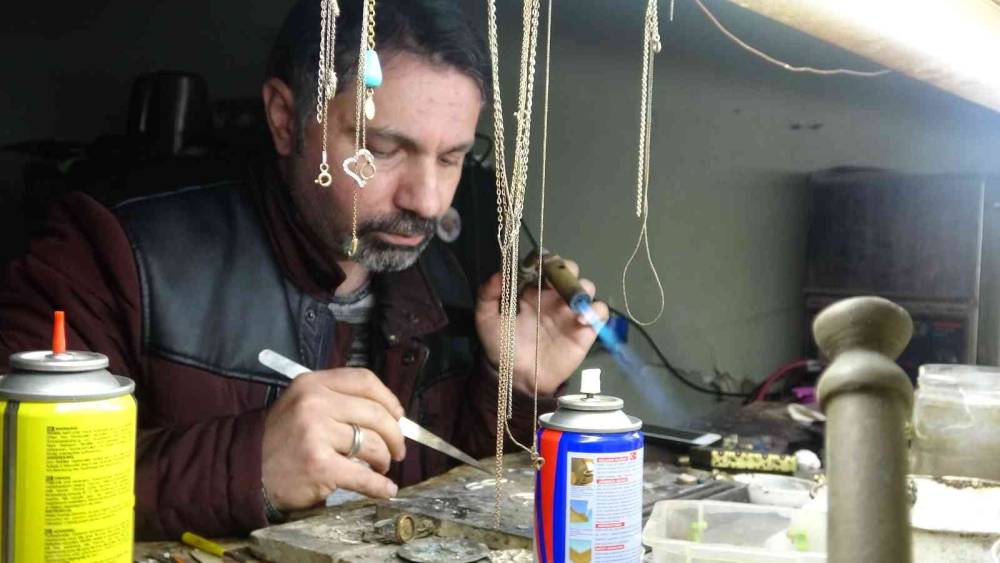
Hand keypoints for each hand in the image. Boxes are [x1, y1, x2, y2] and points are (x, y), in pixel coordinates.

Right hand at [261, 368, 405, 510]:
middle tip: (397, 450)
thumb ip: (338, 402)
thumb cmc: (280, 439)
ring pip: (373, 444)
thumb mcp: (302, 404)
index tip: (398, 415)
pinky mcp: (319, 466)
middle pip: (375, 413)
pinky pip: (363, 476)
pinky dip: (380, 486)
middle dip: (394, 435)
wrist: (245, 470)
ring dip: (384, 459)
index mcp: (313, 384)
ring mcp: (316, 434)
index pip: (364, 380)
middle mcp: (315, 404)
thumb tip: (388, 415)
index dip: (388, 399)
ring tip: (381, 467)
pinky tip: (386, 489)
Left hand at [475, 259, 608, 395]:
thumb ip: (488, 295)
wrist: (517, 378)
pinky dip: (595, 310)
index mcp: (532, 291)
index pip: (544, 265)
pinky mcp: (585, 331)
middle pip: (569, 272)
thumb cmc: (502, 347)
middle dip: (567, 269)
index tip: (540, 264)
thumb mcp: (486, 320)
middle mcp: (553, 298)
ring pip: (586, 288)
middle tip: (558, 279)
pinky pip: (600, 312)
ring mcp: (570, 313)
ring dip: (582, 288)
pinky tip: (581, 319)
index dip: (545, 260)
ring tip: (571, 301)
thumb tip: (499, 273)